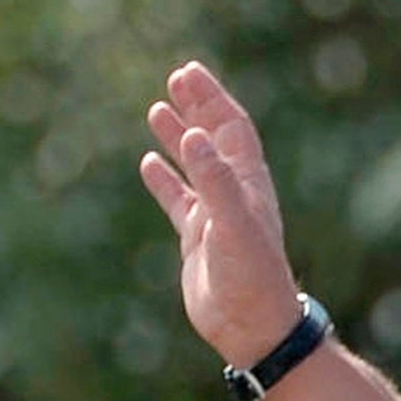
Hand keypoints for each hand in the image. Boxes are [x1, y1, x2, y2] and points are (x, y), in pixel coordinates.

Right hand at [140, 61, 305, 367]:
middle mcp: (233, 194)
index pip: (231, 127)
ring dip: (178, 138)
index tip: (189, 73)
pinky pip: (179, 200)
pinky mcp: (198, 239)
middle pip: (213, 138)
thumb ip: (214, 180)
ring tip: (157, 110)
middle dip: (196, 108)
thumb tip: (194, 136)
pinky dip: (164, 180)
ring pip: (194, 166)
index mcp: (247, 183)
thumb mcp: (233, 223)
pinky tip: (148, 163)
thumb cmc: (250, 275)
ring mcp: (215, 216)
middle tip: (175, 79)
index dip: (212, 99)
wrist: (251, 327)